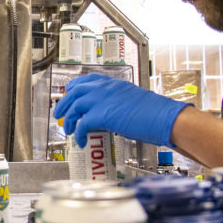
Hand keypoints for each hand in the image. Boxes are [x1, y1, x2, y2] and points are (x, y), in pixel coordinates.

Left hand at [53, 73, 190, 147]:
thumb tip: (107, 112)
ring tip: (68, 131)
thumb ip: (115, 100)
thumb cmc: (154, 112)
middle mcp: (103, 88)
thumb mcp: (131, 98)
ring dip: (68, 120)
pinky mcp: (102, 115)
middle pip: (74, 93)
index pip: (84, 80)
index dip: (73, 88)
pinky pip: (82, 124)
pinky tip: (81, 141)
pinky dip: (79, 134)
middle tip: (58, 115)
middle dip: (63, 104)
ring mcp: (101, 99)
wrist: (164, 117)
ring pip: (73, 107)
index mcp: (111, 82)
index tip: (68, 94)